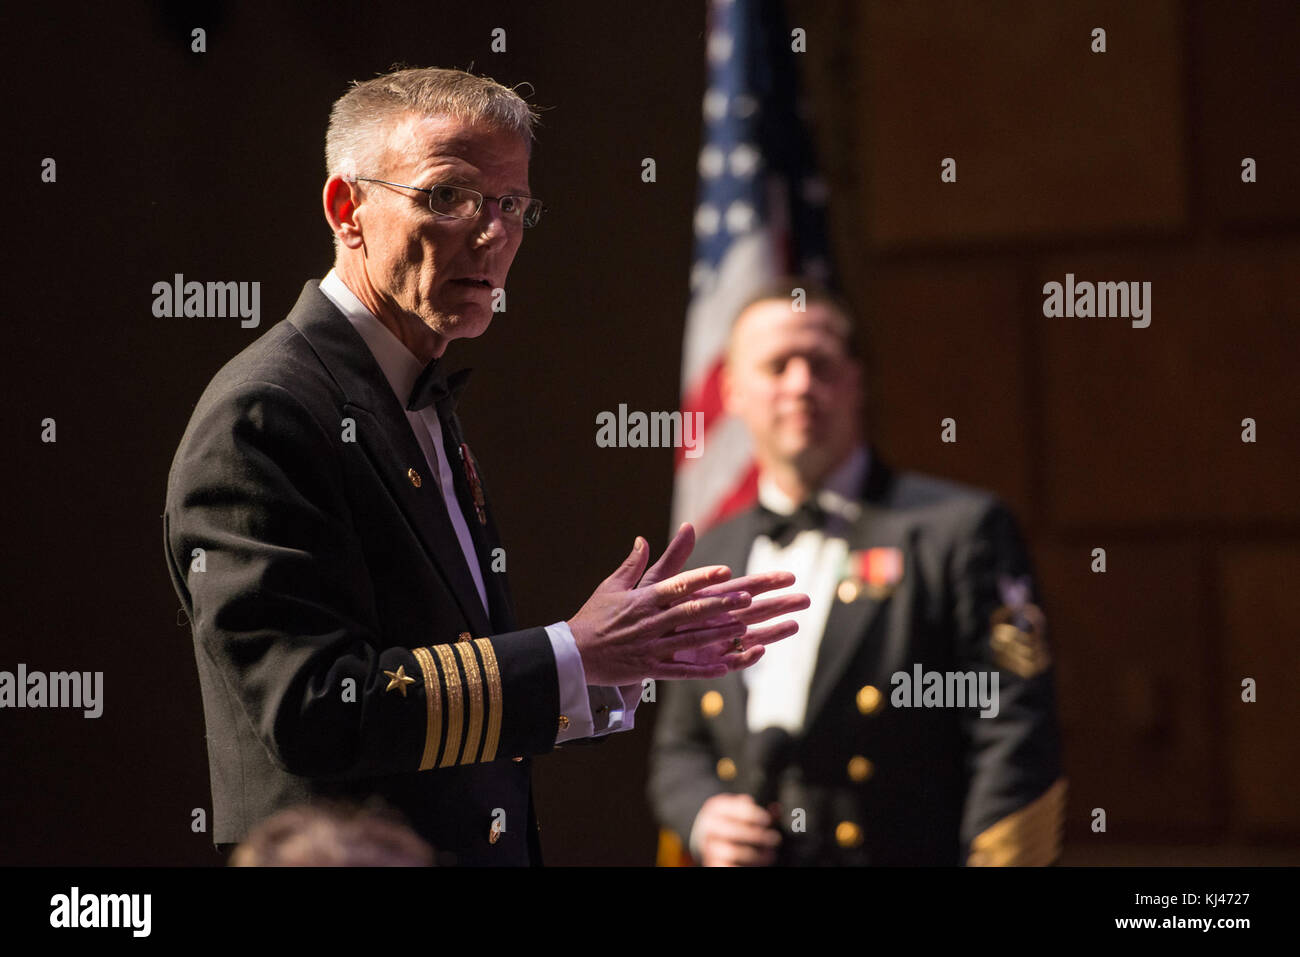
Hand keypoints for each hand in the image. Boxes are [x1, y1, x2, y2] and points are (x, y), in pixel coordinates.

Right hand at [567, 523, 807, 685]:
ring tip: (744, 627)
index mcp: (643, 599)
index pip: (677, 585)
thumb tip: (644, 539)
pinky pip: (681, 671)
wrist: (572, 654)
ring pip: (690, 639)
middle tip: (746, 598)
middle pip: (690, 611)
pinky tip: (725, 667)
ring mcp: (651, 646)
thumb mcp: (611, 586)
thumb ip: (633, 564)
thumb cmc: (593, 617)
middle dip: (720, 605)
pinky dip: (703, 670)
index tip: (725, 571)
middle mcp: (650, 622)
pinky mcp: (649, 668)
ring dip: (718, 633)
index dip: (702, 577)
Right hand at [694, 793, 780, 866]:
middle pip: (734, 831)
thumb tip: (777, 809)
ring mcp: (709, 846)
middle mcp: (709, 826)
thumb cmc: (730, 821)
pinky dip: (745, 866)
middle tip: (775, 838)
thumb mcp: (740, 810)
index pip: (735, 809)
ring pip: (733, 852)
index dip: (753, 815)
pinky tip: (759, 864)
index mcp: (716, 808)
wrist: (706, 836)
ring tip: (770, 854)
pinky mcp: (712, 862)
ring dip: (756, 855)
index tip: (767, 820)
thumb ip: (759, 811)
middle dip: (758, 836)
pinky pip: (729, 866)